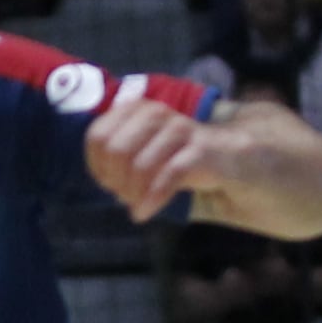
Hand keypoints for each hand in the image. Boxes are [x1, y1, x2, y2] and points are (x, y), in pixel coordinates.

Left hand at [82, 94, 218, 222]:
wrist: (224, 154)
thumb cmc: (172, 155)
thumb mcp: (140, 150)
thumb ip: (115, 158)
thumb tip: (103, 181)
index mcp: (135, 109)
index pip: (97, 136)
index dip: (97, 164)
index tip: (107, 181)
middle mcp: (155, 113)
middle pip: (116, 151)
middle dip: (115, 180)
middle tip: (124, 195)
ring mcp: (178, 129)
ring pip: (140, 166)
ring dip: (133, 193)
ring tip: (136, 204)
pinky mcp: (199, 149)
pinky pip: (168, 176)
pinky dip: (152, 200)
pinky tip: (144, 213)